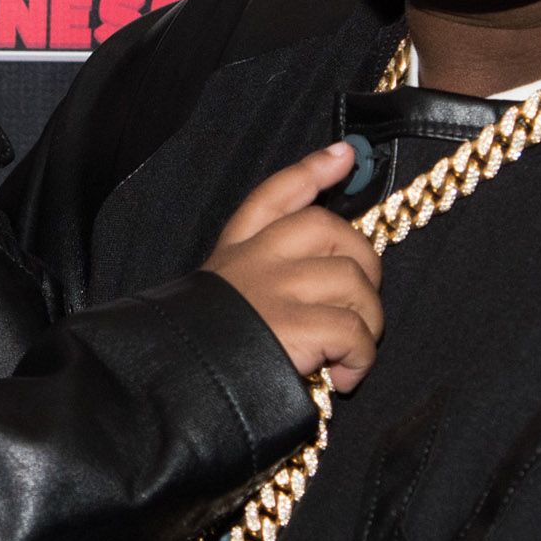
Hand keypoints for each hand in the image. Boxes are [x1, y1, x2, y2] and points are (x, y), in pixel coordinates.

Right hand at [202, 143, 384, 391]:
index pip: (275, 195)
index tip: (345, 154)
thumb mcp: (217, 300)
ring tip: (350, 352)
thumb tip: (313, 287)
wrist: (173, 385)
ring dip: (367, 320)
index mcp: (234, 252)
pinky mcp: (296, 325)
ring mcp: (277, 288)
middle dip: (364, 262)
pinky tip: (344, 377)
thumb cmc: (200, 353)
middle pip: (332, 229)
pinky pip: (354, 330)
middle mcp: (256, 259)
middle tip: (360, 302)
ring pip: (353, 280)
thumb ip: (256, 283)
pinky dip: (360, 358)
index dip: (313, 170)